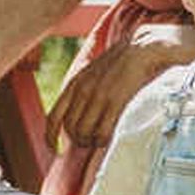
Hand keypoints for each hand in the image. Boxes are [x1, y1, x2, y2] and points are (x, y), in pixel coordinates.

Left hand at [54, 29, 194, 147]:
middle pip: (70, 128)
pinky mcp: (115, 101)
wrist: (144, 46)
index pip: (54, 116)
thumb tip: (80, 113)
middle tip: (91, 141)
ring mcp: (98, 96)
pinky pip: (102, 132)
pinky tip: (110, 138)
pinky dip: (104, 141)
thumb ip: (83, 89)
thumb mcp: (94, 72)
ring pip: (84, 133)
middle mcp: (82, 90)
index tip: (54, 148)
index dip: (50, 136)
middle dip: (79, 140)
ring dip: (92, 142)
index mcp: (75, 83)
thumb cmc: (122, 62)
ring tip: (101, 140)